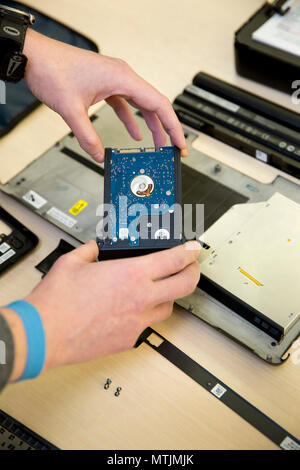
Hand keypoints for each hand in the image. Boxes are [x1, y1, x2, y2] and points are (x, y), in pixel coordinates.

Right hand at [19, 240, 199, 373]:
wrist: (44, 333)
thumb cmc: (57, 301)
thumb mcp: (73, 261)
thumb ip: (90, 250)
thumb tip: (95, 247)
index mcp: (131, 274)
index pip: (174, 260)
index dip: (190, 252)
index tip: (194, 249)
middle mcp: (140, 299)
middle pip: (184, 286)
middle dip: (193, 274)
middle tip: (191, 268)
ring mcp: (137, 322)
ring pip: (168, 308)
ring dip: (168, 296)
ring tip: (159, 289)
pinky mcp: (128, 340)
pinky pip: (146, 325)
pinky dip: (145, 315)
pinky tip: (131, 310)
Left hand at [23, 29, 187, 160]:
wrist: (35, 56)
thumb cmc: (52, 70)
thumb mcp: (71, 110)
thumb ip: (86, 136)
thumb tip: (98, 155)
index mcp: (122, 78)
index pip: (159, 104)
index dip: (173, 127)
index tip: (180, 143)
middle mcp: (122, 76)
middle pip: (154, 105)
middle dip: (166, 129)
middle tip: (174, 148)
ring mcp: (114, 80)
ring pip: (141, 105)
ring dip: (150, 125)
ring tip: (157, 145)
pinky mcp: (105, 84)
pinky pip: (126, 104)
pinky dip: (132, 119)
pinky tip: (134, 134)